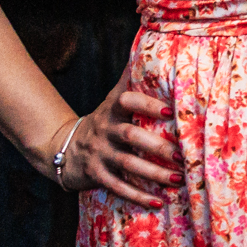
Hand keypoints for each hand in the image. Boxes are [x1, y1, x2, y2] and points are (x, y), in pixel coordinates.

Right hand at [38, 67, 179, 207]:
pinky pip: (117, 187)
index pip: (127, 102)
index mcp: (113, 110)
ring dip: (154, 174)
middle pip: (131, 137)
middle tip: (182, 154)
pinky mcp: (95, 175)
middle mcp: (106, 131)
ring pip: (127, 165)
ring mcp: (99, 154)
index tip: (170, 112)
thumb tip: (145, 43)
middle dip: (157, 146)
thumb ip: (130, 79)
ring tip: (178, 179)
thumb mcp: (111, 99)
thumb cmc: (102, 121)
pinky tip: (158, 202)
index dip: (147, 105)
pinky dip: (137, 196)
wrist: (63, 148)